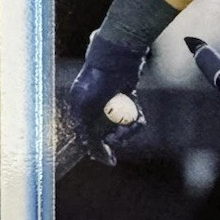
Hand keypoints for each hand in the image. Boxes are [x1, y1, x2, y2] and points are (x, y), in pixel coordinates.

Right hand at [67, 34, 147, 164]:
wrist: (117, 58)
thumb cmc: (97, 80)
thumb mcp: (84, 106)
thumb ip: (84, 129)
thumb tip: (90, 149)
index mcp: (81, 113)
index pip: (88, 140)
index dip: (99, 151)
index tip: (110, 161)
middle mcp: (97, 111)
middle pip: (109, 136)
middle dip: (119, 136)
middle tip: (121, 133)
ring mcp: (113, 106)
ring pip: (124, 128)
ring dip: (129, 127)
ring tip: (133, 119)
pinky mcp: (128, 100)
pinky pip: (134, 116)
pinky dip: (137, 116)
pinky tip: (138, 112)